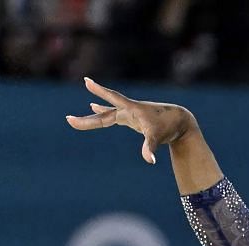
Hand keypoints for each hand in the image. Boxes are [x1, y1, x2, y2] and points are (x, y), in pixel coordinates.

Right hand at [65, 76, 197, 164]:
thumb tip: (149, 160)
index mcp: (132, 109)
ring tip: (76, 118)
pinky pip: (113, 114)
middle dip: (87, 119)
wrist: (179, 121)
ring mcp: (129, 113)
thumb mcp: (158, 137)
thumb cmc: (169, 127)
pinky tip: (94, 106)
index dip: (99, 91)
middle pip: (103, 114)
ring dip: (92, 116)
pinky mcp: (132, 117)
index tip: (87, 81)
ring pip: (106, 115)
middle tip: (68, 120)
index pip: (112, 98)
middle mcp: (128, 109)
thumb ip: (150, 148)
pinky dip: (103, 111)